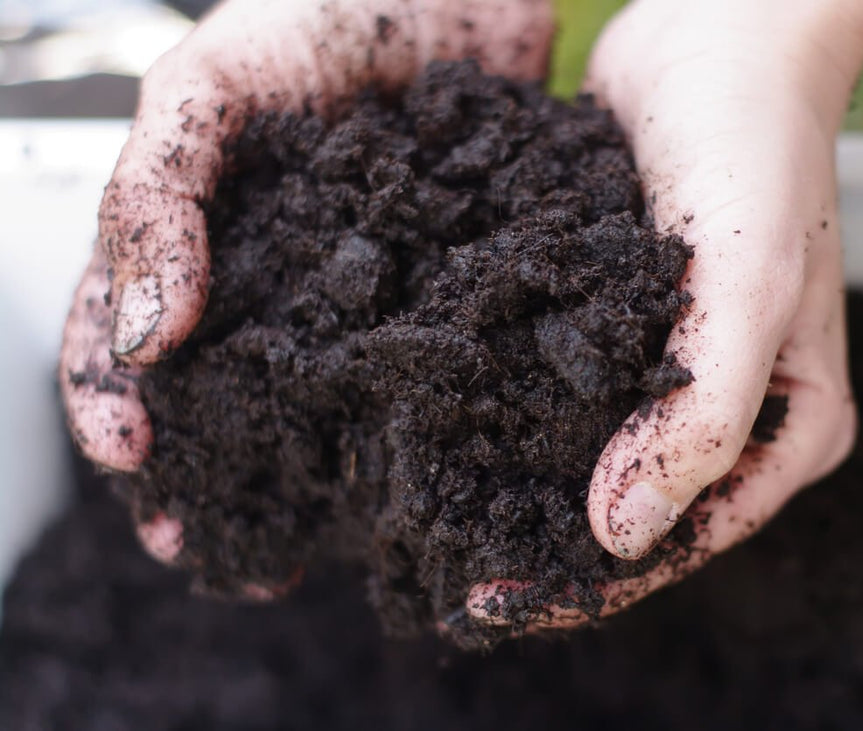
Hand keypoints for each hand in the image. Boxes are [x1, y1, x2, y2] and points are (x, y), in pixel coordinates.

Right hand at [60, 0, 553, 573]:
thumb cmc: (327, 3)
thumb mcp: (212, 82)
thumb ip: (160, 192)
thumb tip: (143, 337)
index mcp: (198, 231)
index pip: (124, 337)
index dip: (115, 407)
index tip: (140, 466)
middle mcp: (271, 273)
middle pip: (218, 395)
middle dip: (208, 476)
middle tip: (214, 551)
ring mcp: (356, 287)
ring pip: (310, 403)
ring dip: (297, 478)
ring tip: (304, 543)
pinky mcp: (440, 289)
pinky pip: (412, 368)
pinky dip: (400, 426)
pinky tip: (410, 473)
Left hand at [468, 0, 862, 628]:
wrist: (722, 37)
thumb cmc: (756, 153)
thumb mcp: (747, 289)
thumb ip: (700, 422)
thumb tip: (617, 539)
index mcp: (790, 425)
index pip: (687, 537)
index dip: (593, 583)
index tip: (494, 600)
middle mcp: (735, 408)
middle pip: (636, 508)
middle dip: (549, 543)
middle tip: (448, 571)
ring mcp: (674, 363)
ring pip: (594, 453)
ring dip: (522, 483)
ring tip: (432, 516)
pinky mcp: (622, 318)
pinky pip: (568, 385)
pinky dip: (514, 409)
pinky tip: (445, 427)